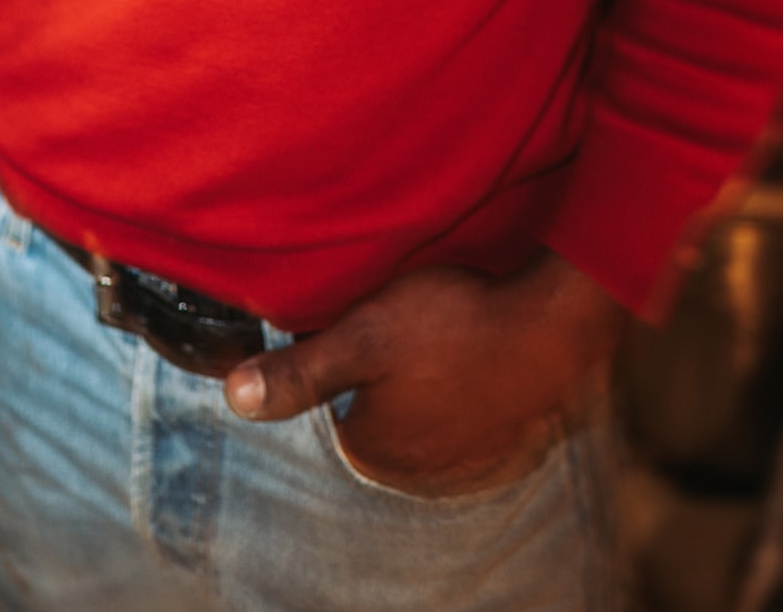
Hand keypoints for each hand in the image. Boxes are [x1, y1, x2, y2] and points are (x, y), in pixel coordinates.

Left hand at [224, 251, 624, 495]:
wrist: (549, 330)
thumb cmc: (452, 327)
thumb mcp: (361, 336)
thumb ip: (298, 372)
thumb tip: (233, 396)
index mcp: (370, 449)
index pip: (329, 395)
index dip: (338, 345)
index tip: (361, 313)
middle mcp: (413, 470)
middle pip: (371, 403)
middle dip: (379, 365)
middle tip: (404, 316)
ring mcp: (461, 459)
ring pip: (417, 405)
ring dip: (423, 371)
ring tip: (440, 326)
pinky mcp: (499, 438)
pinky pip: (460, 406)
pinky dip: (461, 379)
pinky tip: (469, 346)